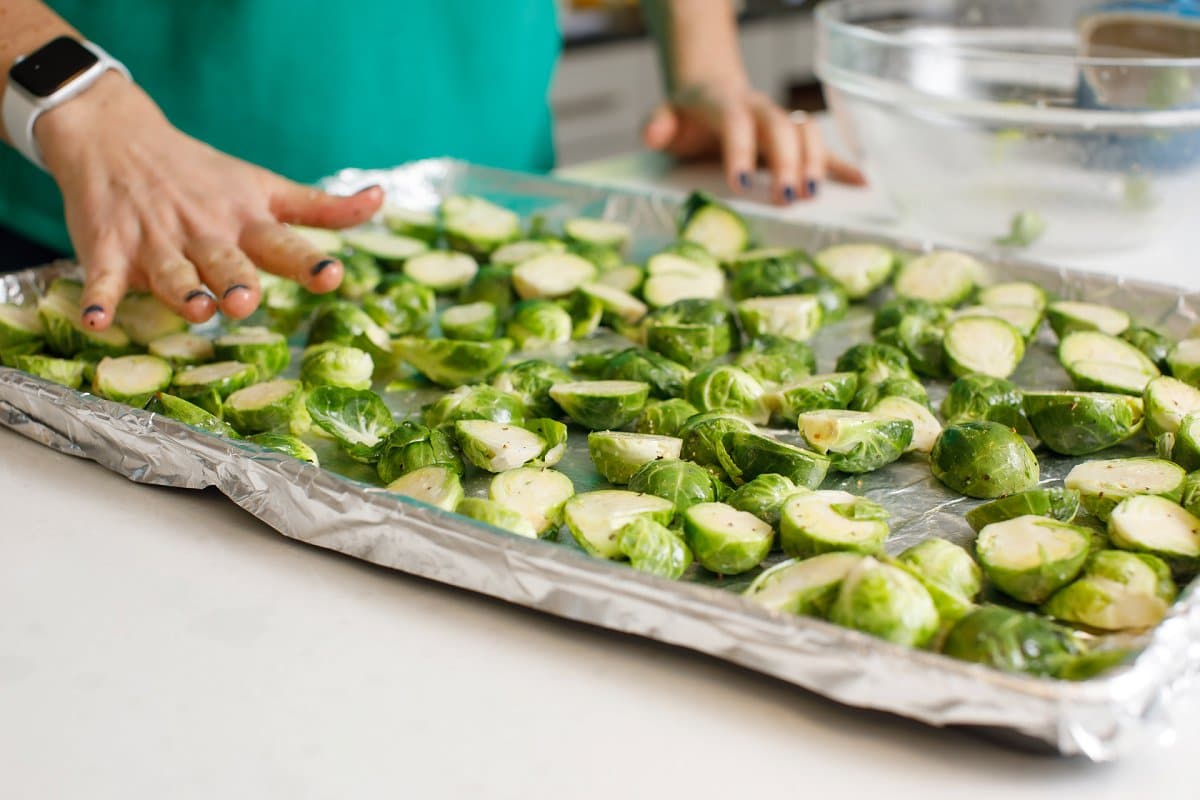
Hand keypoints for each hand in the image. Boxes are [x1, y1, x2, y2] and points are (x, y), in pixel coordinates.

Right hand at [36, 73, 383, 330]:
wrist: (117, 136)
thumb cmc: (205, 176)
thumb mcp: (266, 187)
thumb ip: (322, 207)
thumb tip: (382, 199)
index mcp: (247, 222)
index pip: (284, 244)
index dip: (310, 262)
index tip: (334, 275)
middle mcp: (206, 234)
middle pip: (227, 264)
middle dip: (238, 283)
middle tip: (247, 301)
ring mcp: (157, 243)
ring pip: (172, 274)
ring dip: (184, 292)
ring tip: (198, 309)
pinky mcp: (110, 249)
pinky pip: (103, 279)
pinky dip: (99, 299)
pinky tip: (96, 321)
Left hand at [642, 81, 866, 204]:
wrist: (711, 94)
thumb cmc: (688, 116)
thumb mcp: (666, 118)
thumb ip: (658, 124)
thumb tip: (653, 134)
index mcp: (727, 105)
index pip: (737, 124)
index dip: (740, 150)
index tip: (741, 182)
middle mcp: (761, 110)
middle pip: (781, 129)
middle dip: (786, 163)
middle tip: (786, 198)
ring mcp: (782, 122)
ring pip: (807, 133)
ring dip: (815, 163)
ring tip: (812, 196)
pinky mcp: (796, 139)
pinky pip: (824, 148)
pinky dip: (842, 164)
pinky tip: (861, 183)